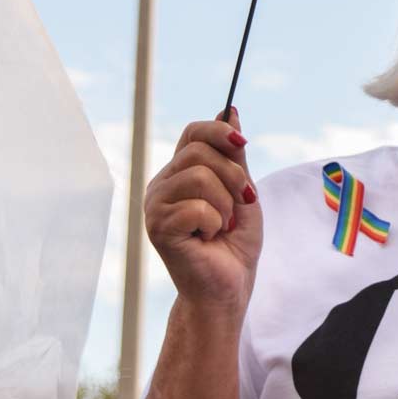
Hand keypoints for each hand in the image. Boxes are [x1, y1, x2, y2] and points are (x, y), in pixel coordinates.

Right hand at [143, 108, 262, 316]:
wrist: (228, 288)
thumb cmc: (235, 244)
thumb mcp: (243, 192)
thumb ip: (234, 155)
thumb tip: (230, 109)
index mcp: (179, 174)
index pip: (193, 132)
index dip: (219, 131)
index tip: (243, 142)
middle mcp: (161, 185)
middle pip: (199, 152)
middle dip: (233, 176)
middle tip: (240, 204)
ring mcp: (155, 205)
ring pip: (198, 176)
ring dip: (225, 204)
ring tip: (222, 226)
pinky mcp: (157, 227)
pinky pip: (195, 206)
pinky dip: (214, 223)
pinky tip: (208, 238)